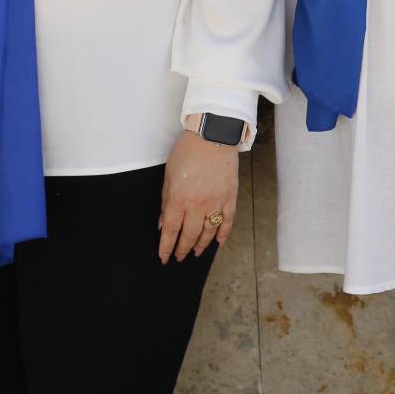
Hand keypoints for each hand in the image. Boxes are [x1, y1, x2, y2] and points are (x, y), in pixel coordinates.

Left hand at [159, 125, 239, 263]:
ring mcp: (216, 202)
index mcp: (179, 199)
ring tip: (196, 252)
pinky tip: (218, 243)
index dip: (166, 247)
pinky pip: (228, 221)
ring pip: (208, 232)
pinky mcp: (230, 197)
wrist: (212, 136)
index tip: (164, 257)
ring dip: (201, 245)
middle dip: (182, 249)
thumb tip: (163, 223)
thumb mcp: (168, 177)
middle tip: (179, 257)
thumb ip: (166, 202)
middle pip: (189, 235)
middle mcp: (198, 205)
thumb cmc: (187, 152)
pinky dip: (223, 234)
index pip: (171, 231)